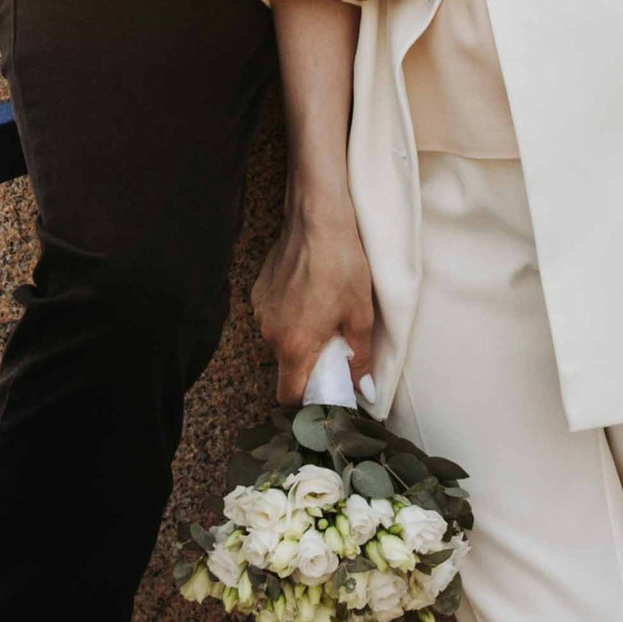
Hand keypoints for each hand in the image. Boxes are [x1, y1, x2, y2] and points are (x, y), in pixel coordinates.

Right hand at [252, 195, 376, 404]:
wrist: (317, 221)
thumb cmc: (342, 266)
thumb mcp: (360, 316)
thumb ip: (359, 358)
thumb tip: (364, 390)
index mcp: (295, 347)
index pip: (289, 395)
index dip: (307, 400)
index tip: (328, 392)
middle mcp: (270, 334)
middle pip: (287, 368)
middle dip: (309, 365)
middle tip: (335, 348)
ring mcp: (261, 313)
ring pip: (280, 342)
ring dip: (299, 338)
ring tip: (323, 316)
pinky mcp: (258, 294)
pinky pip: (273, 318)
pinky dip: (290, 317)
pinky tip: (309, 296)